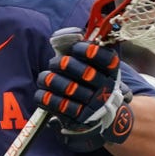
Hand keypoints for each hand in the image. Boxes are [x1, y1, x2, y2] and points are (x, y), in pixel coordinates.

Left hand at [36, 28, 133, 151]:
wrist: (98, 113)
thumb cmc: (88, 79)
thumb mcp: (90, 63)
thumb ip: (78, 47)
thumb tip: (61, 37)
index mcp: (111, 71)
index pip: (106, 58)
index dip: (88, 51)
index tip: (74, 49)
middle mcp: (105, 88)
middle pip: (84, 73)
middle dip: (64, 64)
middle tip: (56, 63)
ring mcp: (93, 106)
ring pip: (68, 89)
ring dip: (52, 80)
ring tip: (46, 77)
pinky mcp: (79, 119)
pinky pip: (59, 106)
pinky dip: (47, 98)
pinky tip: (43, 92)